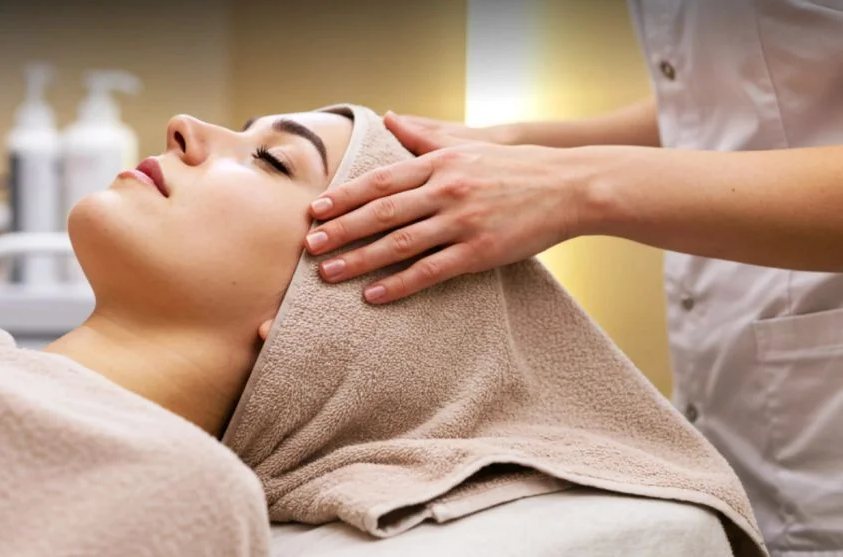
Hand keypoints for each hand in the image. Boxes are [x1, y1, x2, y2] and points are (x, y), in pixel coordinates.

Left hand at [304, 112, 587, 303]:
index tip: (316, 211)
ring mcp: (462, 222)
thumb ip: (425, 136)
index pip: (380, 181)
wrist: (570, 186)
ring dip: (360, 260)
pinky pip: (430, 271)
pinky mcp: (479, 251)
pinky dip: (399, 283)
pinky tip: (374, 295)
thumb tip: (390, 118)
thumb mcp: (468, 144)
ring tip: (329, 274)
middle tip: (309, 246)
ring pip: (399, 244)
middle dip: (341, 230)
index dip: (345, 196)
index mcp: (439, 164)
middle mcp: (445, 190)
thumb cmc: (515, 167)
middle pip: (381, 212)